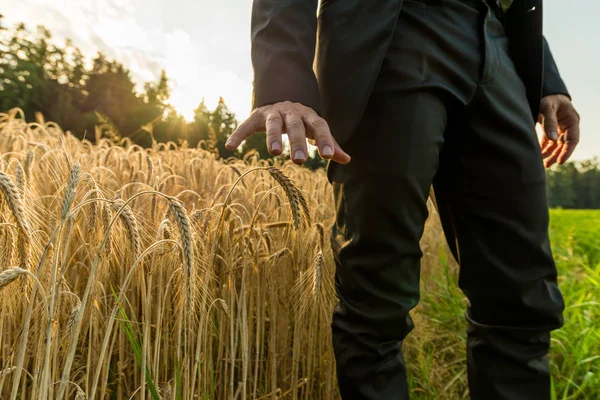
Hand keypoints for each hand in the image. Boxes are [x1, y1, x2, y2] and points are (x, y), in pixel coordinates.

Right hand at [225, 101, 350, 164]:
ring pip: (273, 124)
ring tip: (274, 153)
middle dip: (298, 142)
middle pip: (296, 126)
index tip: (327, 156)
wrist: (279, 97)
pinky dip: (238, 135)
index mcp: (309, 116)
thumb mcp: (315, 130)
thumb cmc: (302, 121)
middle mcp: (292, 112)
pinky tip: (230, 146)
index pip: (319, 127)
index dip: (324, 140)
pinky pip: (246, 125)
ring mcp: (273, 113)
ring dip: (273, 137)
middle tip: (300, 160)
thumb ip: (330, 144)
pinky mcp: (256, 116)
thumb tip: (347, 159)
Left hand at [538, 94, 579, 167]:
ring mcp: (559, 127)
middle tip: (548, 165)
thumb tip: (552, 139)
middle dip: (557, 155)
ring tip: (544, 164)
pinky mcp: (550, 128)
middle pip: (564, 144)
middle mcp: (567, 125)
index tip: (560, 161)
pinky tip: (539, 155)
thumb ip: (549, 122)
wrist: (543, 91)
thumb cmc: (547, 97)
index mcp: (572, 120)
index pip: (573, 139)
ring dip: (550, 154)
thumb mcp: (548, 107)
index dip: (567, 151)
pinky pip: (549, 141)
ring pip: (557, 144)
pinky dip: (545, 148)